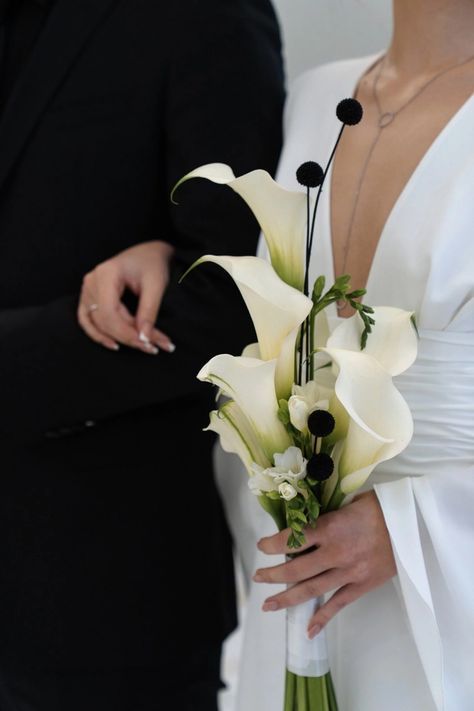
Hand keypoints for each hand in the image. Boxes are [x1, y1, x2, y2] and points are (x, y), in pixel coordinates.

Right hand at [78, 240, 175, 353]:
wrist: (148, 253)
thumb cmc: (152, 263)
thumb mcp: (156, 285)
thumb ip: (149, 311)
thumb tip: (144, 338)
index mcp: (106, 274)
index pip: (110, 313)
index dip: (127, 332)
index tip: (148, 343)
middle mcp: (91, 282)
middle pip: (104, 320)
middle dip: (129, 337)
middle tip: (153, 347)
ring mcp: (87, 289)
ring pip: (96, 323)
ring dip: (118, 338)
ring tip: (141, 346)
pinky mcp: (89, 296)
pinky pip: (87, 320)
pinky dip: (98, 334)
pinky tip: (114, 344)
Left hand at [253, 491, 395, 637]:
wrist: (410, 523)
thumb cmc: (377, 506)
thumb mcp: (346, 501)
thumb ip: (324, 513)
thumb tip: (302, 517)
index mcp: (329, 528)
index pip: (292, 539)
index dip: (272, 545)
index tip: (262, 546)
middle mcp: (335, 553)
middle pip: (295, 569)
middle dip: (273, 575)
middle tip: (258, 577)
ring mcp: (348, 572)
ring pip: (311, 589)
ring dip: (287, 598)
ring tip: (269, 604)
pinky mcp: (362, 585)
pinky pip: (338, 605)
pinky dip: (322, 619)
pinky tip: (308, 630)